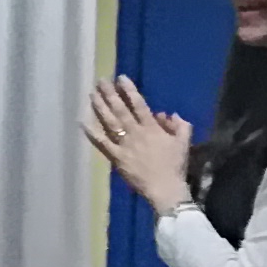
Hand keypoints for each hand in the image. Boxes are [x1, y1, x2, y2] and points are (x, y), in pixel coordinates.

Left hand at [83, 76, 194, 213]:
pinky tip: (82, 122)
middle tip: (100, 81)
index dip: (129, 90)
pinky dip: (92, 133)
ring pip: (109, 122)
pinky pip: (102, 143)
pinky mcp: (116, 157)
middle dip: (110, 94)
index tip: (120, 78)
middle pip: (120, 109)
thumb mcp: (184, 142)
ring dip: (100, 107)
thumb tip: (168, 113)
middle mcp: (136, 133)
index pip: (138, 104)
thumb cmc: (175, 165)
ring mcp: (124, 145)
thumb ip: (180, 125)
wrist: (165, 188)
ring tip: (92, 94)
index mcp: (152, 128)